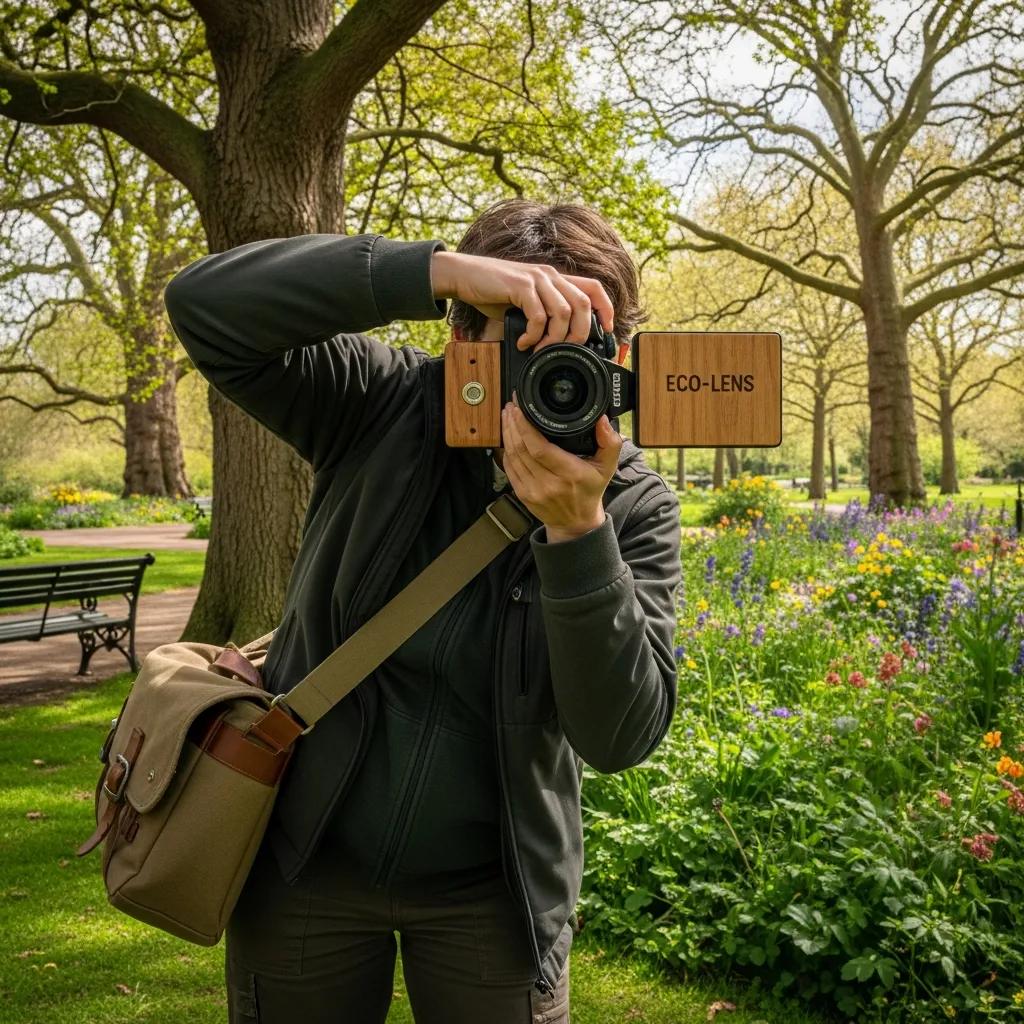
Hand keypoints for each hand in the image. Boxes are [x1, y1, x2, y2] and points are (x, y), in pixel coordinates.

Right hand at [431, 250, 613, 350]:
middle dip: (580, 333)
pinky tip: (523, 342)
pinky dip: (534, 335)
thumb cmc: (494, 291)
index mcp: (555, 278)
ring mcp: (536, 279)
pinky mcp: (520, 286)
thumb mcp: (525, 301)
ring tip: (540, 349)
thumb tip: (556, 342)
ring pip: (564, 312)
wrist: (465, 275)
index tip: (608, 330)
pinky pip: (538, 315)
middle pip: (583, 304)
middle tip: (566, 351)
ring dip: (555, 338)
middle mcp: (550, 276)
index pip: (593, 288)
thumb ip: (543, 313)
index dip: (606, 309)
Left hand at [500, 391, 623, 540]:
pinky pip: (509, 468)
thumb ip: (609, 442)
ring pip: (512, 457)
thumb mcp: (607, 467)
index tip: (520, 409)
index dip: (525, 427)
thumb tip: (602, 420)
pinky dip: (506, 450)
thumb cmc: (589, 491)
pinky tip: (508, 436)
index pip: (539, 448)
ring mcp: (533, 491)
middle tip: (511, 406)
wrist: (575, 523)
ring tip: (507, 416)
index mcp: (569, 474)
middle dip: (513, 424)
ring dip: (507, 434)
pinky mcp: (523, 495)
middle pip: (521, 449)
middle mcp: (549, 484)